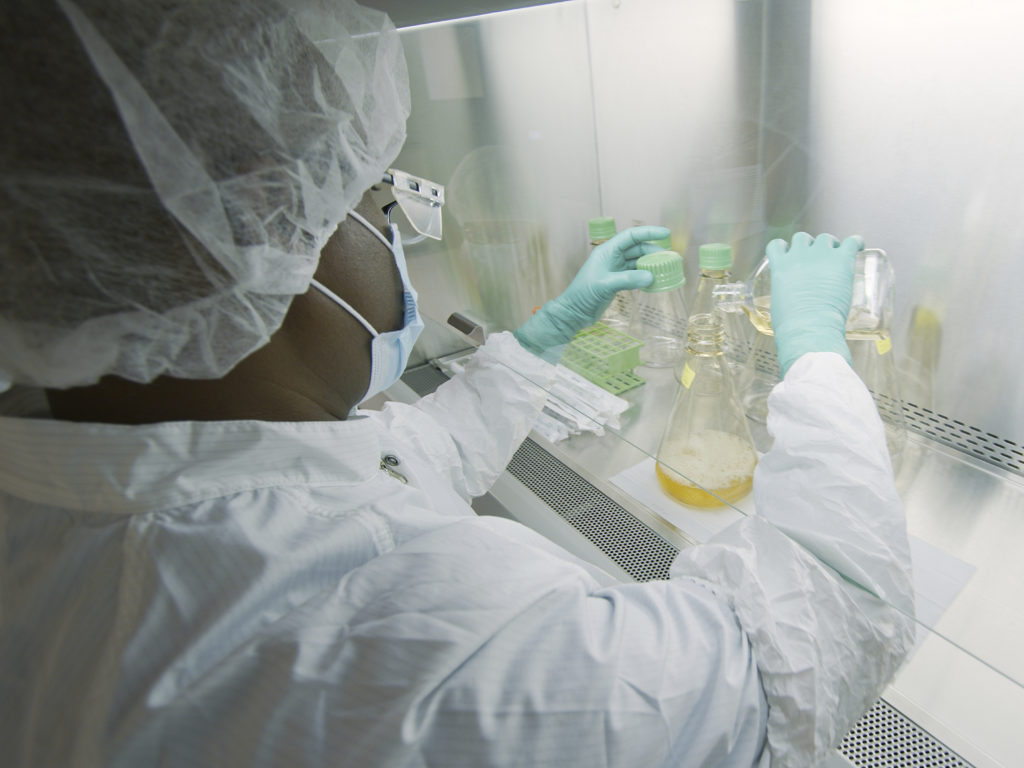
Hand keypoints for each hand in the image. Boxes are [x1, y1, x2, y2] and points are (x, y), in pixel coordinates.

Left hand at [514, 225, 668, 354]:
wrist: (574, 312)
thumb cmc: (584, 295)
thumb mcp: (605, 285)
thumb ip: (628, 279)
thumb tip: (651, 276)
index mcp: (607, 251)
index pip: (630, 236)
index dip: (648, 233)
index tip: (665, 233)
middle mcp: (612, 258)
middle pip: (637, 248)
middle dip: (653, 251)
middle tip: (670, 258)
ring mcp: (615, 270)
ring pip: (637, 262)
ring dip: (650, 264)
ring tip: (665, 269)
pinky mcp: (617, 282)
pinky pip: (635, 275)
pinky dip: (644, 277)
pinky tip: (654, 281)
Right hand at [767, 232, 862, 376]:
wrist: (809, 328)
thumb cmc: (792, 325)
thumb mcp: (778, 306)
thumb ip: (784, 295)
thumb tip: (792, 303)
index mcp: (780, 267)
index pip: (777, 246)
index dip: (785, 248)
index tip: (790, 254)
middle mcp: (798, 255)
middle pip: (802, 238)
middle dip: (809, 246)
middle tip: (817, 258)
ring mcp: (820, 255)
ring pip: (825, 238)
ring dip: (830, 245)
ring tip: (838, 255)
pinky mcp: (841, 260)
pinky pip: (852, 241)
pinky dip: (856, 242)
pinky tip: (859, 246)